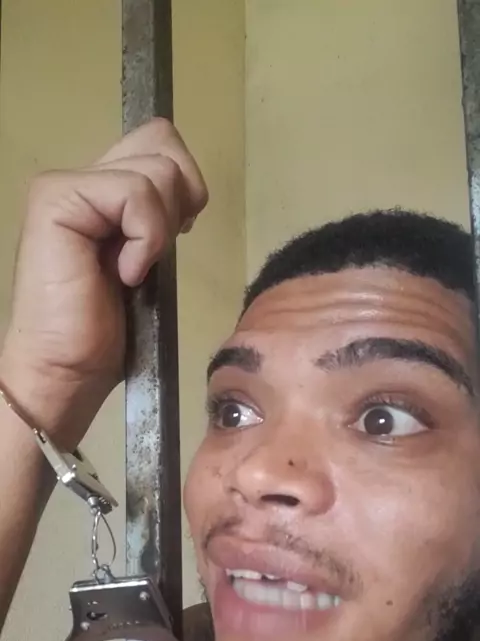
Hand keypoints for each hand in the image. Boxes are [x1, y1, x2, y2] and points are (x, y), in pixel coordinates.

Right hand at [0, 119, 207, 440]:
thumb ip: (156, 216)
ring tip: (133, 269)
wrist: (66, 369)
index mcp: (103, 191)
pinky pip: (135, 194)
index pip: (161, 145)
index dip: (184, 188)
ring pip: (156, 169)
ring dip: (160, 229)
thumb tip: (187, 191)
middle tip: (154, 252)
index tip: (171, 240)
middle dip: (180, 200)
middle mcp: (83, 178)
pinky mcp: (58, 199)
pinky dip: (146, 239)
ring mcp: (67, 186)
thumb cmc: (103, 331)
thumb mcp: (148, 260)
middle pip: (163, 141)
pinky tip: (125, 273)